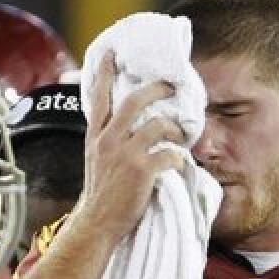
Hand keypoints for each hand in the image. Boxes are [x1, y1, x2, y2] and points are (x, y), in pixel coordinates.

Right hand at [73, 51, 186, 252]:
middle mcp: (108, 141)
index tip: (113, 54)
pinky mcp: (142, 170)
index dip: (105, 73)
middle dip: (156, 89)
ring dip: (175, 129)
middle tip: (170, 88)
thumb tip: (121, 128)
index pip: (98, 98)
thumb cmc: (100, 197)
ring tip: (183, 136)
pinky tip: (179, 165)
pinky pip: (170, 154)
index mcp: (96, 138)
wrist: (98, 224)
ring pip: (158, 125)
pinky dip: (179, 158)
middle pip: (134, 101)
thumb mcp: (95, 162)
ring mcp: (126, 154)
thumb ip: (106, 142)